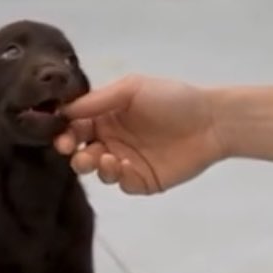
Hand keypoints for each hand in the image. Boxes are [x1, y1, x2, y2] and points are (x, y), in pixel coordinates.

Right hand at [53, 75, 225, 194]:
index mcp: (108, 115)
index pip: (76, 126)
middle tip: (76, 151)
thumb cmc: (171, 99)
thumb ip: (98, 99)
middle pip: (81, 151)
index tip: (61, 136)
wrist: (211, 122)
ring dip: (94, 165)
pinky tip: (124, 166)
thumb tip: (64, 110)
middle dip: (74, 153)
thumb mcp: (132, 88)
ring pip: (98, 171)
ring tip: (105, 158)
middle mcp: (113, 139)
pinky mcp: (142, 181)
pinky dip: (118, 177)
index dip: (65, 131)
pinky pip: (122, 184)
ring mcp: (127, 162)